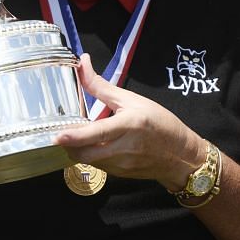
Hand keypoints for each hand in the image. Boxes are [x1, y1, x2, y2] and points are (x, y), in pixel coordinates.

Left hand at [53, 54, 205, 190]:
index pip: (97, 133)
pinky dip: (90, 156)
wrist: (180, 154)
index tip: (59, 136)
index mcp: (128, 126)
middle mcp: (123, 149)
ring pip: (88, 161)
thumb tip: (83, 64)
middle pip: (85, 154)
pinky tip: (92, 145)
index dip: (76, 136)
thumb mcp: (132, 100)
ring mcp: (121, 165)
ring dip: (77, 150)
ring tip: (76, 136)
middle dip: (69, 145)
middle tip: (60, 133)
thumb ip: (102, 87)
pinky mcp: (119, 175)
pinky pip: (97, 166)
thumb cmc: (159, 122)